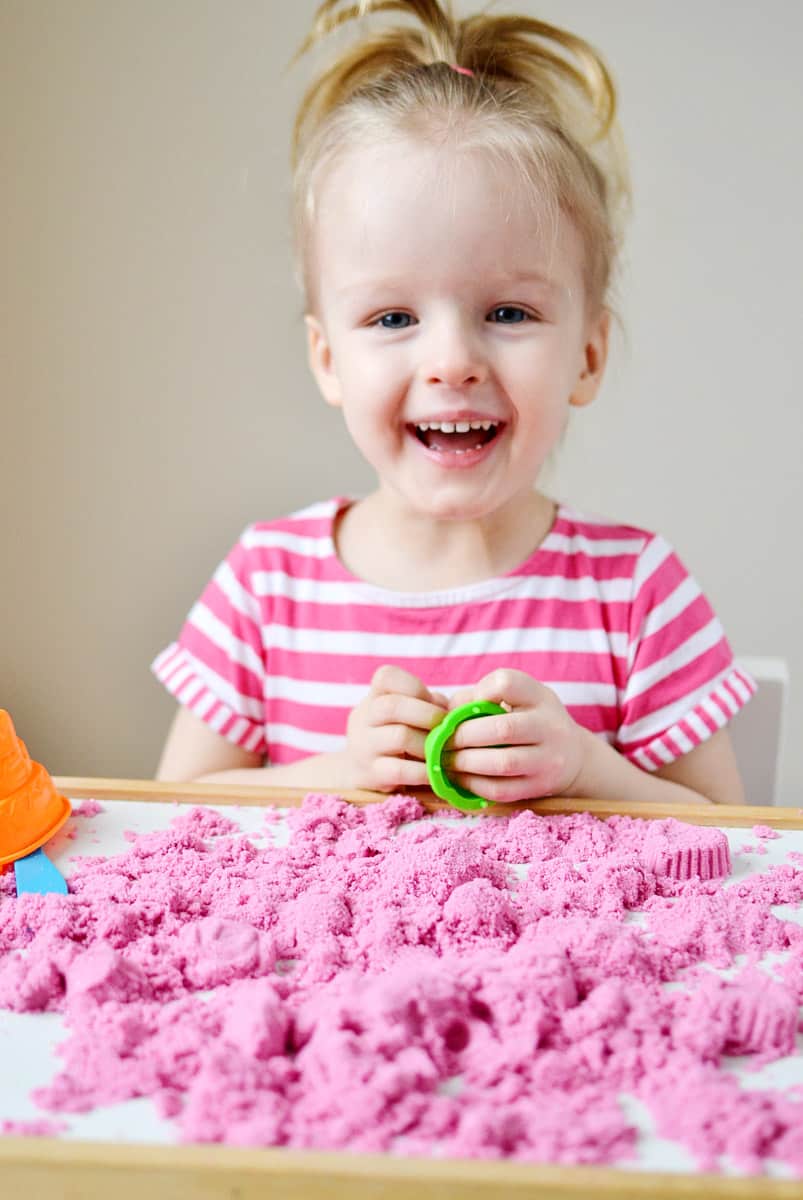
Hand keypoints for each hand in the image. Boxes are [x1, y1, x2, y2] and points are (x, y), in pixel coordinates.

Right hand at [343, 666, 447, 791]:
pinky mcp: (371, 774)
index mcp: (374, 696)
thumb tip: (455, 711)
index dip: (416, 687)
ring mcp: (364, 747)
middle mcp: (364, 718)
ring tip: (441, 751)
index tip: (433, 703)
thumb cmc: (395, 735)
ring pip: (400, 737)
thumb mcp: (408, 713)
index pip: (387, 676)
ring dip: (429, 745)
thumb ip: (430, 705)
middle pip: (393, 706)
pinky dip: (424, 771)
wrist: (362, 771)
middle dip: (428, 715)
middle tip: (446, 728)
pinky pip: (400, 771)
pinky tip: (434, 772)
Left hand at [443, 669, 586, 802]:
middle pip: (502, 729)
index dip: (479, 692)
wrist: (574, 756)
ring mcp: (548, 759)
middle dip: (464, 735)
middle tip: (441, 740)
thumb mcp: (518, 698)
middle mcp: (549, 726)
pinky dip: (475, 785)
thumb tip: (444, 713)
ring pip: (503, 763)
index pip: (508, 684)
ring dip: (466, 763)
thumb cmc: (530, 720)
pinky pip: (503, 789)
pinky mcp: (540, 786)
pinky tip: (460, 778)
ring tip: (446, 760)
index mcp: (539, 697)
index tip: (464, 705)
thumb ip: (479, 696)